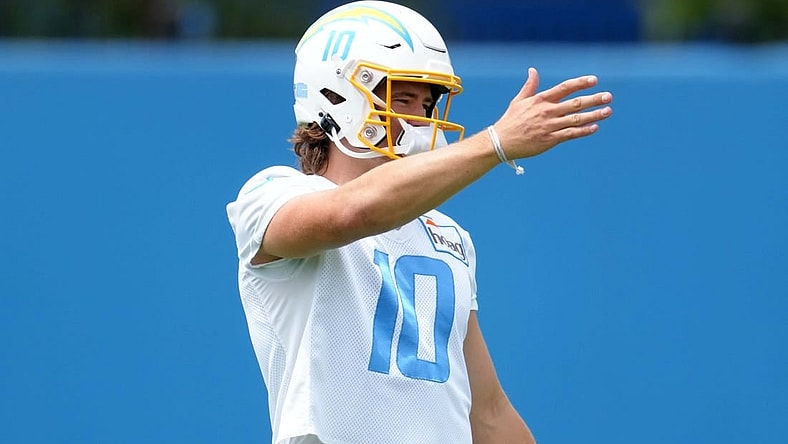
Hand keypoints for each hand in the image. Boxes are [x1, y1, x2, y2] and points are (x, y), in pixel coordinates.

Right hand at [492, 67, 612, 159]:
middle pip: (575, 103)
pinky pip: (570, 134)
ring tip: (608, 111)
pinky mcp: (550, 140)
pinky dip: (583, 131)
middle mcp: (547, 111)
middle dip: (594, 99)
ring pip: (576, 119)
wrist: (501, 142)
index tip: (594, 80)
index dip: (580, 83)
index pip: (564, 88)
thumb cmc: (510, 121)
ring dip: (594, 115)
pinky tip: (595, 127)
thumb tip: (533, 70)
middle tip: (608, 96)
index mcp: (541, 100)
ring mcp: (550, 126)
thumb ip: (530, 86)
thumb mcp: (518, 101)